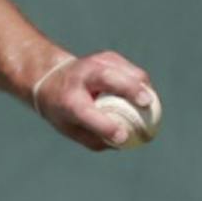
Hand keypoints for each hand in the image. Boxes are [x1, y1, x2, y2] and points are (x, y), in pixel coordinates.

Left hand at [31, 51, 156, 150]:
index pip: (87, 112)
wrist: (52, 78)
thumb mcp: (70, 128)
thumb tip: (125, 142)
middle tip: (148, 103)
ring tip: (149, 105)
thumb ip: (95, 139)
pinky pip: (133, 72)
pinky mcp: (110, 57)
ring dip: (143, 88)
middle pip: (109, 78)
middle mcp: (81, 77)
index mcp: (68, 99)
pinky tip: (144, 96)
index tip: (123, 137)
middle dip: (130, 89)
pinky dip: (141, 85)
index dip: (106, 126)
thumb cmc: (64, 110)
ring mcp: (96, 62)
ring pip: (127, 72)